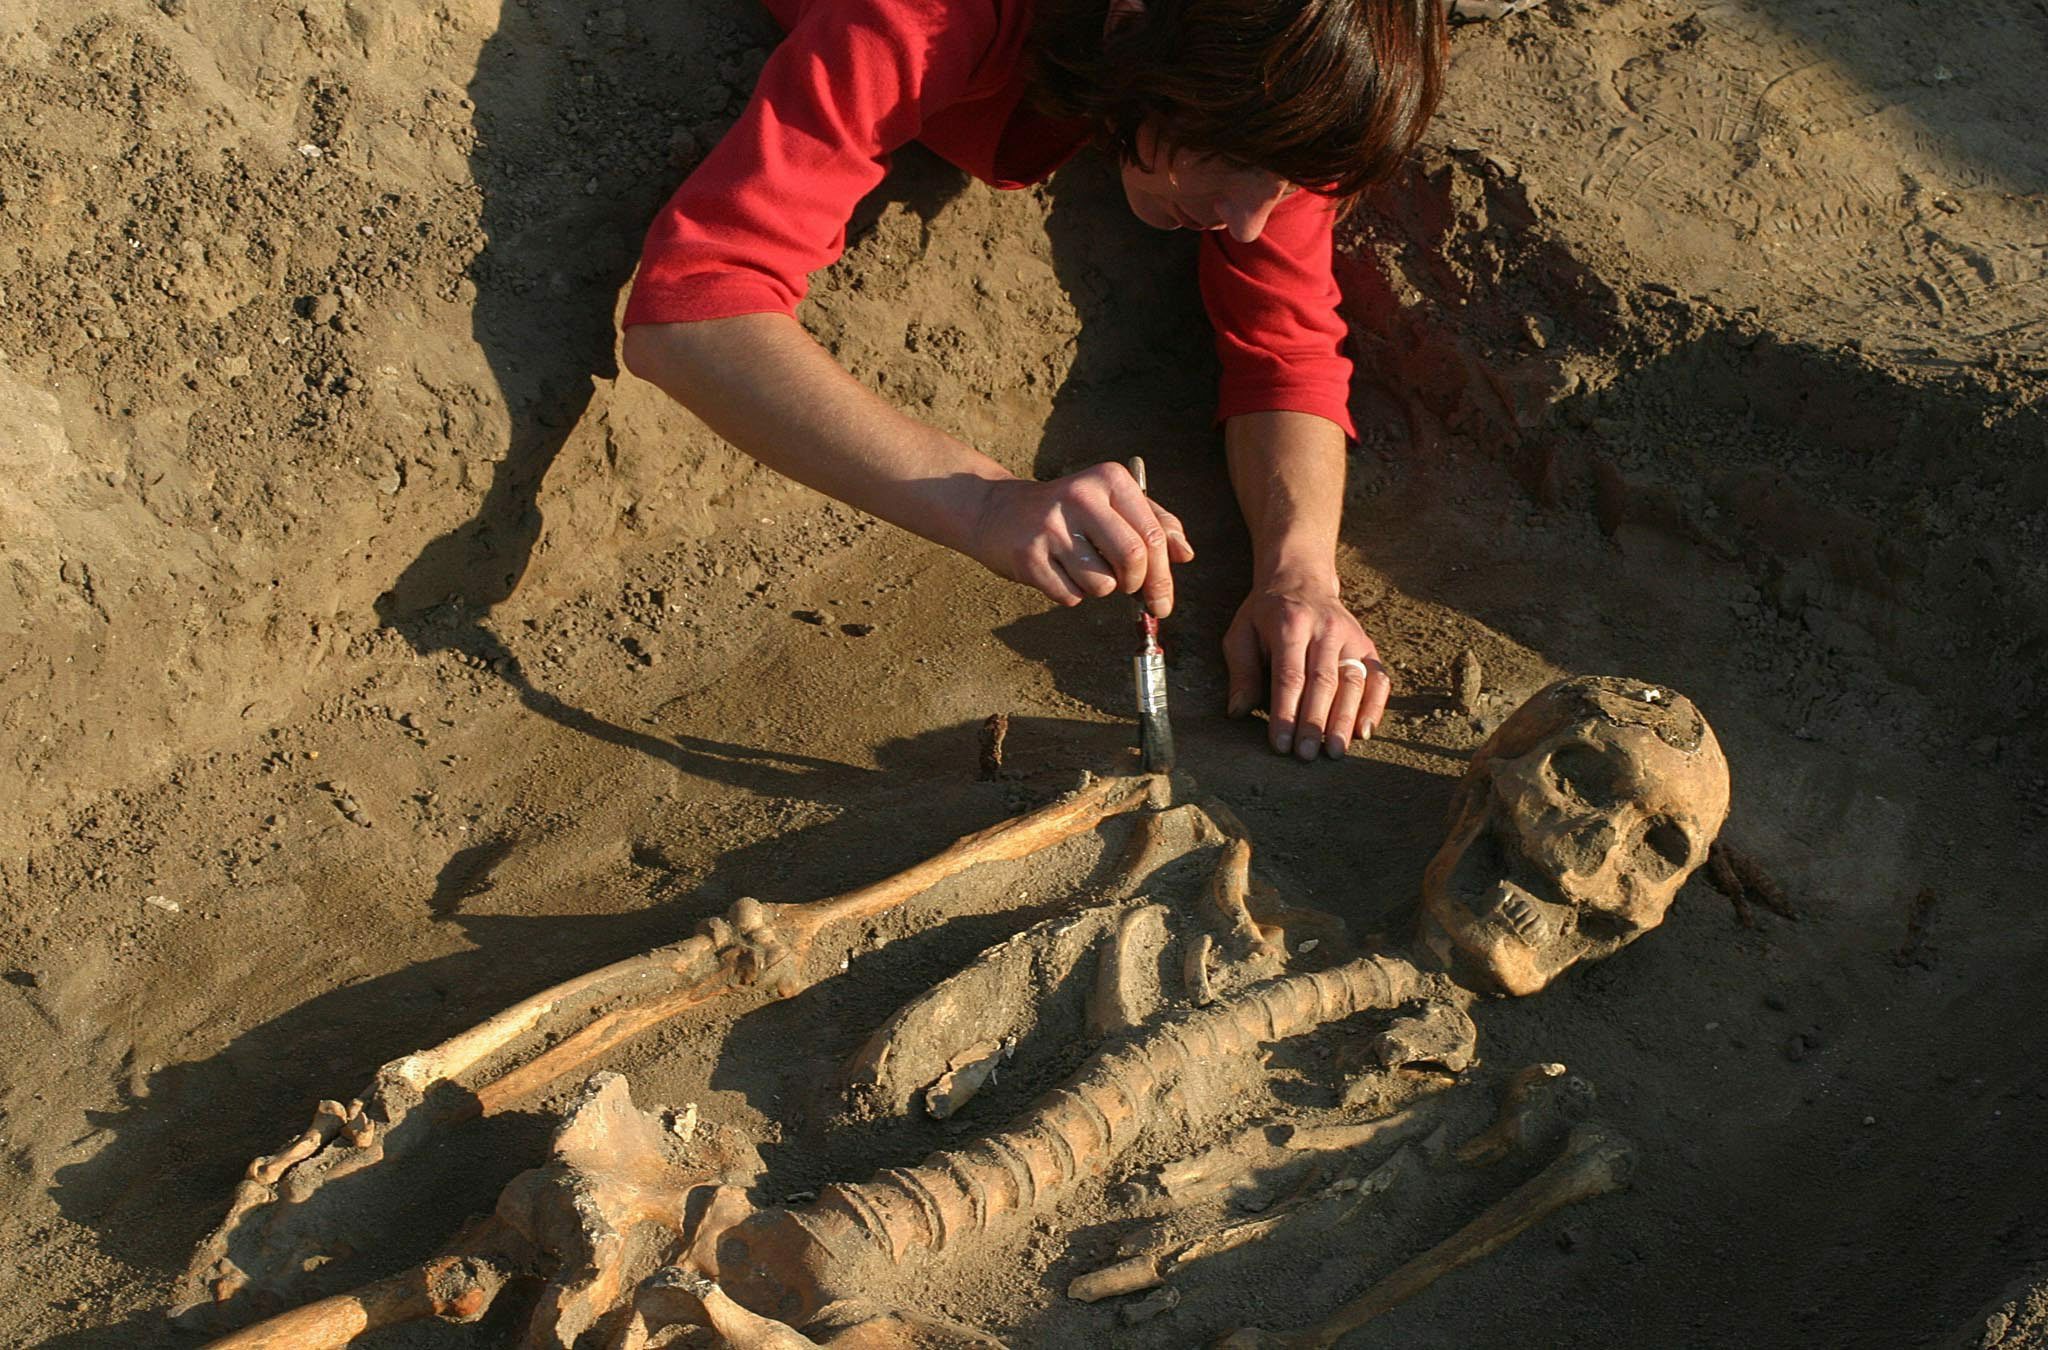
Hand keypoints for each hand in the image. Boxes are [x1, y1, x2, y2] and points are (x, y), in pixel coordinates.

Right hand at [966, 463, 1194, 615]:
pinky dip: (1072, 594)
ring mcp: (1052, 527)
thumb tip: (1185, 554)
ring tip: (1081, 567)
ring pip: (1102, 584)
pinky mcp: (1028, 556)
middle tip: (1130, 591)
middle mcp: (1081, 497)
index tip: (1163, 600)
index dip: (1164, 575)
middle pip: (1133, 559)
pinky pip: (1071, 596)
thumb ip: (1154, 522)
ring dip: (1099, 589)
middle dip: (1137, 585)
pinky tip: (1057, 572)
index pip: (1153, 535)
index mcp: (1109, 479)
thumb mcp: (1112, 503)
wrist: (997, 511)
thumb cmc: (1068, 512)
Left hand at [1223, 576, 1390, 759]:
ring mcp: (1351, 636)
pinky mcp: (1367, 645)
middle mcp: (1325, 629)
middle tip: (1307, 755)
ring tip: (1335, 751)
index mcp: (1290, 624)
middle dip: (1315, 723)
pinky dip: (1375, 706)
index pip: (1289, 676)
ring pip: (1353, 682)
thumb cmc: (1266, 614)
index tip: (1280, 744)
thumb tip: (1237, 712)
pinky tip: (1365, 732)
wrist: (1300, 579)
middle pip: (1323, 682)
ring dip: (1345, 720)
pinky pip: (1378, 678)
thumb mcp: (1242, 633)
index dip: (1286, 713)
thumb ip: (1241, 671)